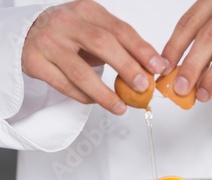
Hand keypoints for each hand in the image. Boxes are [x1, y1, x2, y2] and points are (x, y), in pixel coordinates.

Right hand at [22, 0, 165, 113]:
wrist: (26, 33)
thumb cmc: (68, 35)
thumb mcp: (93, 29)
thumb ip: (118, 45)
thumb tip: (150, 68)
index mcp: (86, 10)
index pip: (119, 29)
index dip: (140, 49)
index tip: (157, 66)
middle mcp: (66, 23)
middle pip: (102, 45)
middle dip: (126, 67)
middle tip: (142, 86)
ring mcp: (48, 42)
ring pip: (81, 72)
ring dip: (104, 93)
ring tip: (121, 107)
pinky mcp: (36, 63)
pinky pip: (65, 86)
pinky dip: (84, 97)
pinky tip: (96, 102)